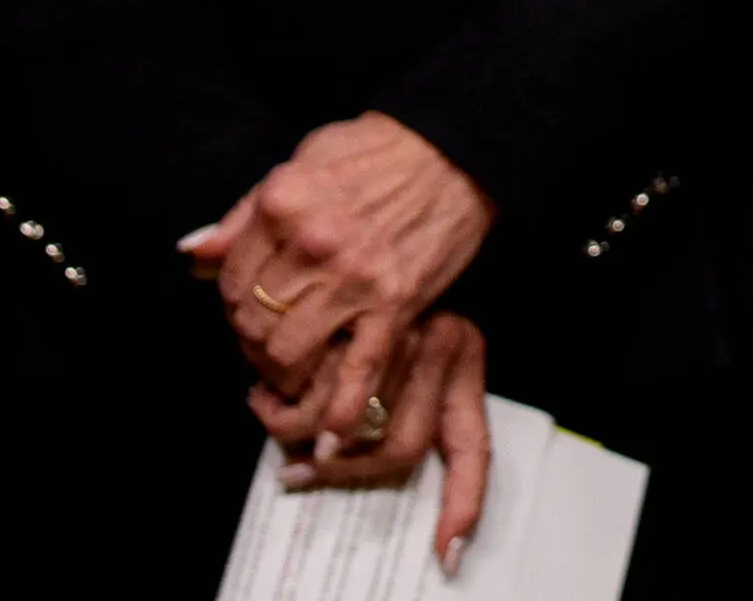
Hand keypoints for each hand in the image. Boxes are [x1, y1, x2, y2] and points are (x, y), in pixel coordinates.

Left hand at [186, 114, 495, 436]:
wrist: (458, 147)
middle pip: (253, 321)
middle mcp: (311, 244)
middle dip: (254, 341)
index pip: (230, 279)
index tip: (250, 310)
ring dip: (284, 372)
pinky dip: (343, 410)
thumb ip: (244, 213)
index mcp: (282, 205)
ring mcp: (354, 277)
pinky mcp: (396, 301)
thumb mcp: (304, 160)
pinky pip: (360, 368)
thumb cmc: (380, 150)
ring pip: (287, 352)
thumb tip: (193, 254)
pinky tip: (332, 439)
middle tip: (269, 344)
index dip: (234, 304)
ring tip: (294, 369)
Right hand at [254, 309, 492, 565]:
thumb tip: (447, 548)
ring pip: (353, 422)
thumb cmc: (406, 292)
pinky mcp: (366, 312)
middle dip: (339, 469)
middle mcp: (449, 349)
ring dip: (303, 430)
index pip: (473, 447)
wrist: (414, 211)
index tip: (447, 554)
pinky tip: (264, 390)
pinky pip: (322, 383)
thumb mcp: (435, 357)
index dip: (464, 503)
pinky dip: (284, 400)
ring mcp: (410, 331)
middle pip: (396, 447)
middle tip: (295, 467)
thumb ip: (440, 436)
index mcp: (467, 367)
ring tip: (272, 416)